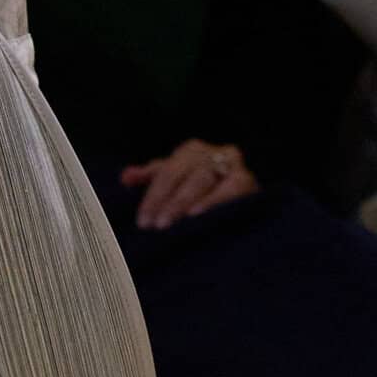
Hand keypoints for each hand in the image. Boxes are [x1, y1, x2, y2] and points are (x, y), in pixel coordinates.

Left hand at [123, 139, 258, 229]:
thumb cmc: (200, 192)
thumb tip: (126, 177)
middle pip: (187, 175)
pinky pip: (233, 188)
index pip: (167, 171)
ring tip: (177, 222)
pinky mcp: (250, 181)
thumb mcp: (174, 183)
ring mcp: (234, 165)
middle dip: (170, 202)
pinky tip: (200, 215)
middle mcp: (214, 153)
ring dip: (188, 201)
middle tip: (158, 226)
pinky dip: (216, 201)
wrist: (241, 202)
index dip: (153, 196)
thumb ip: (151, 178)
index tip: (143, 222)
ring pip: (206, 180)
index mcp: (192, 151)